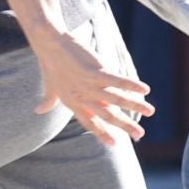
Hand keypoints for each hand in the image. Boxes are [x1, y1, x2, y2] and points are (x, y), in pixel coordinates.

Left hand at [34, 30, 153, 146]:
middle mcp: (82, 98)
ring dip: (135, 106)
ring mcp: (89, 85)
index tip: (115, 144)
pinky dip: (131, 85)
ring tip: (151, 110)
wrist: (48, 44)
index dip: (102, 133)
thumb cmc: (51, 65)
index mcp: (73, 103)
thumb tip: (38, 110)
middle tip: (140, 134)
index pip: (90, 122)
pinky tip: (145, 89)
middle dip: (125, 125)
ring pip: (116, 100)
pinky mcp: (95, 71)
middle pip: (108, 115)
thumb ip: (48, 101)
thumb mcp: (51, 87)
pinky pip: (117, 81)